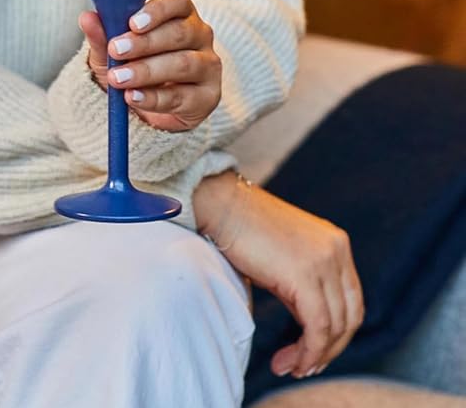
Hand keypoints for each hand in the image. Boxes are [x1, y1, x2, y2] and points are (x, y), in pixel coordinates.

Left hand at [78, 0, 220, 131]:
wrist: (147, 110)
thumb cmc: (133, 67)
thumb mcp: (111, 52)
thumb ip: (102, 35)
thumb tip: (87, 18)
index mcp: (179, 13)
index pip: (177, 1)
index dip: (156, 10)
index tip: (132, 23)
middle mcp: (199, 35)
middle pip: (179, 32)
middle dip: (144, 43)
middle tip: (116, 51)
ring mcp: (208, 65)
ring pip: (183, 63)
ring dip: (147, 71)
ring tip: (119, 79)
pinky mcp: (207, 96)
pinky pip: (182, 96)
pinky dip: (154, 98)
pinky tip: (133, 97)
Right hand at [194, 170, 364, 378]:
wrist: (221, 205)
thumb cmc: (242, 230)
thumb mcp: (284, 257)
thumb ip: (303, 284)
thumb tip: (308, 326)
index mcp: (336, 243)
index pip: (351, 301)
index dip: (337, 334)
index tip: (313, 353)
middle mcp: (337, 251)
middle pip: (349, 317)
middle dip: (328, 350)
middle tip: (302, 367)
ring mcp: (324, 261)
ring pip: (334, 327)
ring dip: (313, 355)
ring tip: (288, 367)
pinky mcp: (306, 275)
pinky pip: (317, 327)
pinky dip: (307, 351)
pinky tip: (289, 361)